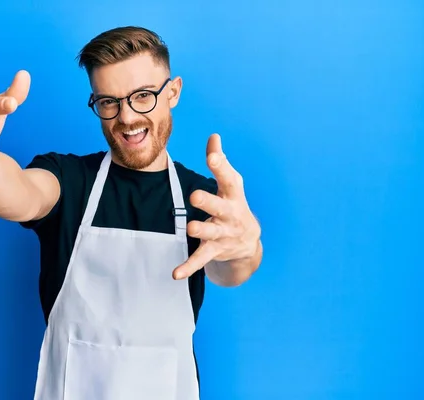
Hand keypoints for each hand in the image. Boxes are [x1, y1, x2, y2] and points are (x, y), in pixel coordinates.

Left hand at [173, 133, 260, 279]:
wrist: (248, 242)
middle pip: (220, 208)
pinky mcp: (214, 250)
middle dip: (209, 202)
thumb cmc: (233, 205)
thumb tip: (213, 136)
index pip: (229, 178)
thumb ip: (220, 161)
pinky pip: (200, 259)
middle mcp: (230, 215)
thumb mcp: (230, 184)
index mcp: (233, 195)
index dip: (221, 166)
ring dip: (201, 231)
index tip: (212, 155)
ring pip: (211, 233)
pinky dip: (189, 267)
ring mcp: (223, 234)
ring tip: (189, 229)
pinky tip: (175, 273)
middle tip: (195, 196)